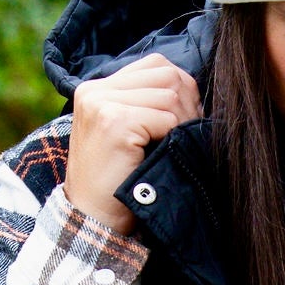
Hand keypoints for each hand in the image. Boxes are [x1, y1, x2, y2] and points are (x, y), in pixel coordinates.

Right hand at [63, 52, 201, 231]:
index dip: (180, 88)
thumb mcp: (126, 133)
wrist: (93, 219)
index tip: (183, 119)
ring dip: (183, 122)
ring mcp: (102, 103)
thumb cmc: (116, 181)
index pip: (156, 65)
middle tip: (185, 134)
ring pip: (170, 94)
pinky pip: (166, 117)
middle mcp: (95, 90)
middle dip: (188, 103)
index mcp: (96, 88)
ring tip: (173, 146)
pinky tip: (161, 154)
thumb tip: (191, 87)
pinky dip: (174, 137)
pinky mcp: (114, 121)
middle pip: (167, 74)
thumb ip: (145, 104)